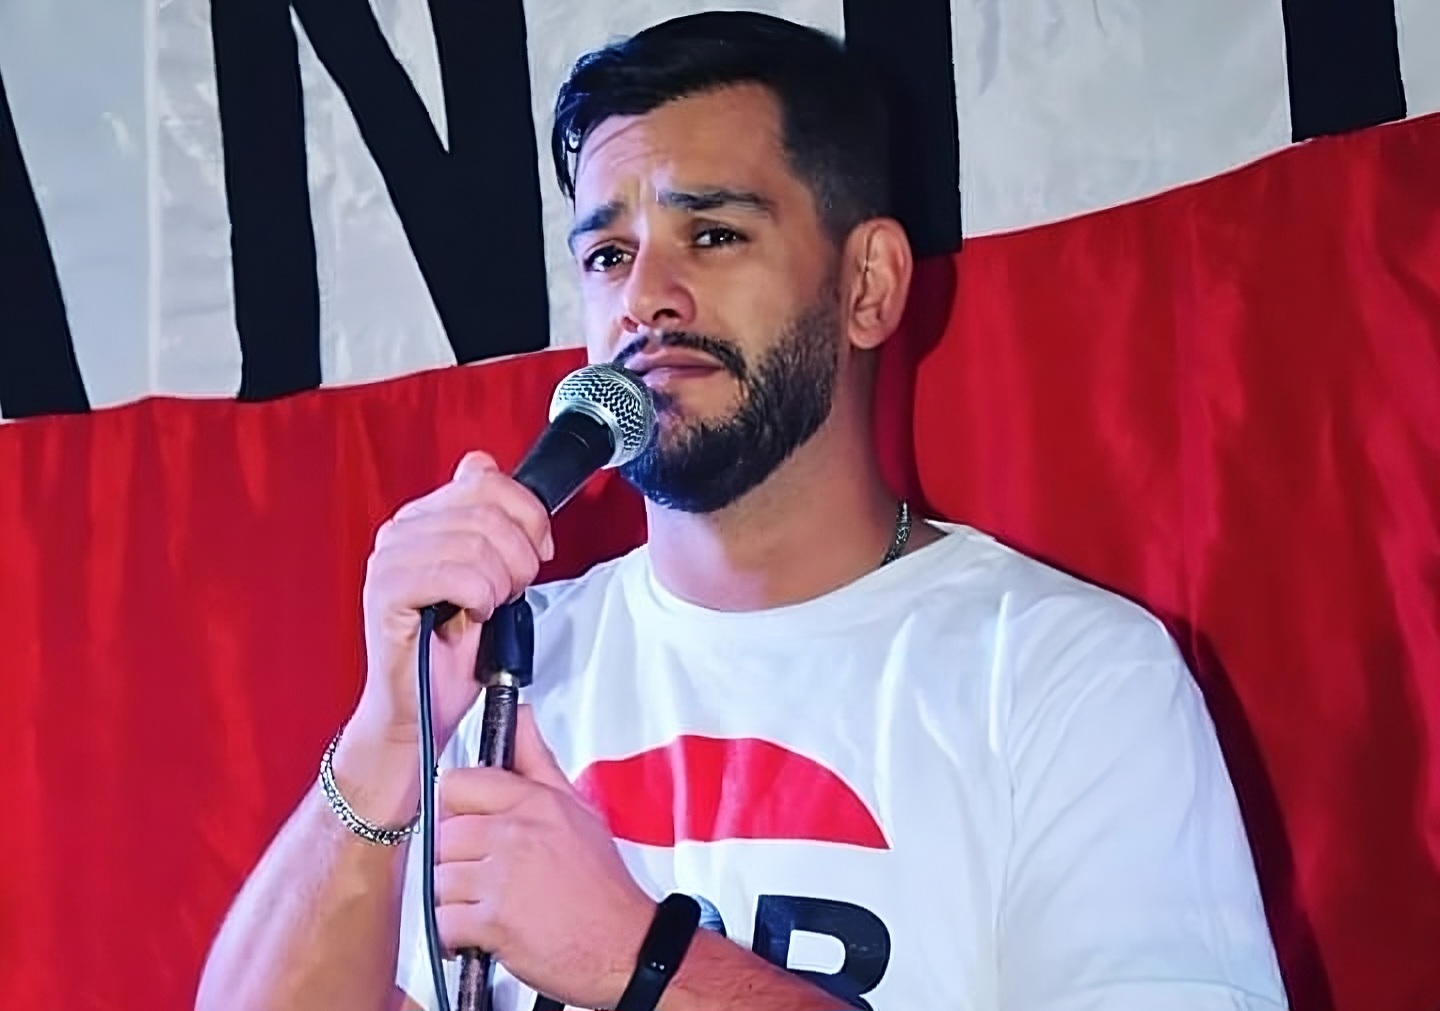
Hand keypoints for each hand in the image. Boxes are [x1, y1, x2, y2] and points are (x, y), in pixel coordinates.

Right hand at [355, 451, 553, 749]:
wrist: (423, 710)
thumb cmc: (454, 651)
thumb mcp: (487, 574)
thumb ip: (487, 521)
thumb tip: (485, 464)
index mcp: (423, 518)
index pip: (484, 479)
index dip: (527, 513)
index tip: (539, 550)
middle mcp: (401, 531)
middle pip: (487, 511)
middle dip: (520, 556)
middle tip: (514, 590)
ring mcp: (389, 561)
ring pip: (476, 544)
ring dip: (501, 583)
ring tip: (490, 607)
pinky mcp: (386, 594)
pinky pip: (455, 576)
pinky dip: (480, 598)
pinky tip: (473, 616)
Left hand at [434, 706, 656, 1008]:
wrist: (624, 946)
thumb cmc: (601, 885)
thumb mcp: (577, 808)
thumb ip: (538, 761)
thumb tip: (521, 716)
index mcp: (534, 804)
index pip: (457, 784)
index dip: (457, 809)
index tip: (468, 827)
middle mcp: (517, 835)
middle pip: (443, 834)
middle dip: (456, 859)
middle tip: (482, 875)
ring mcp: (503, 879)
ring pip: (439, 880)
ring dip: (456, 900)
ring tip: (487, 904)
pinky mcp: (494, 923)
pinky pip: (443, 923)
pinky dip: (455, 936)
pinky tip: (481, 932)